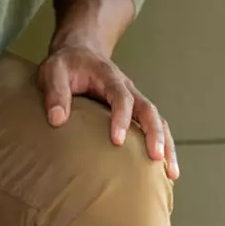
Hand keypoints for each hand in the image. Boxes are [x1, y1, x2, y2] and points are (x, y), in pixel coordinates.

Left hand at [38, 43, 178, 179]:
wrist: (81, 53)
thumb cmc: (66, 65)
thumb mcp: (53, 72)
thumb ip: (55, 93)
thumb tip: (57, 119)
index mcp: (109, 78)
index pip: (121, 97)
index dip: (121, 117)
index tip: (118, 141)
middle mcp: (127, 88)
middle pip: (148, 109)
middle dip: (154, 134)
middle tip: (156, 157)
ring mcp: (133, 100)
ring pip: (156, 120)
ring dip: (166, 144)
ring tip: (171, 173)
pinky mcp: (133, 111)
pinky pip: (152, 127)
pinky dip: (162, 146)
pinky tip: (164, 169)